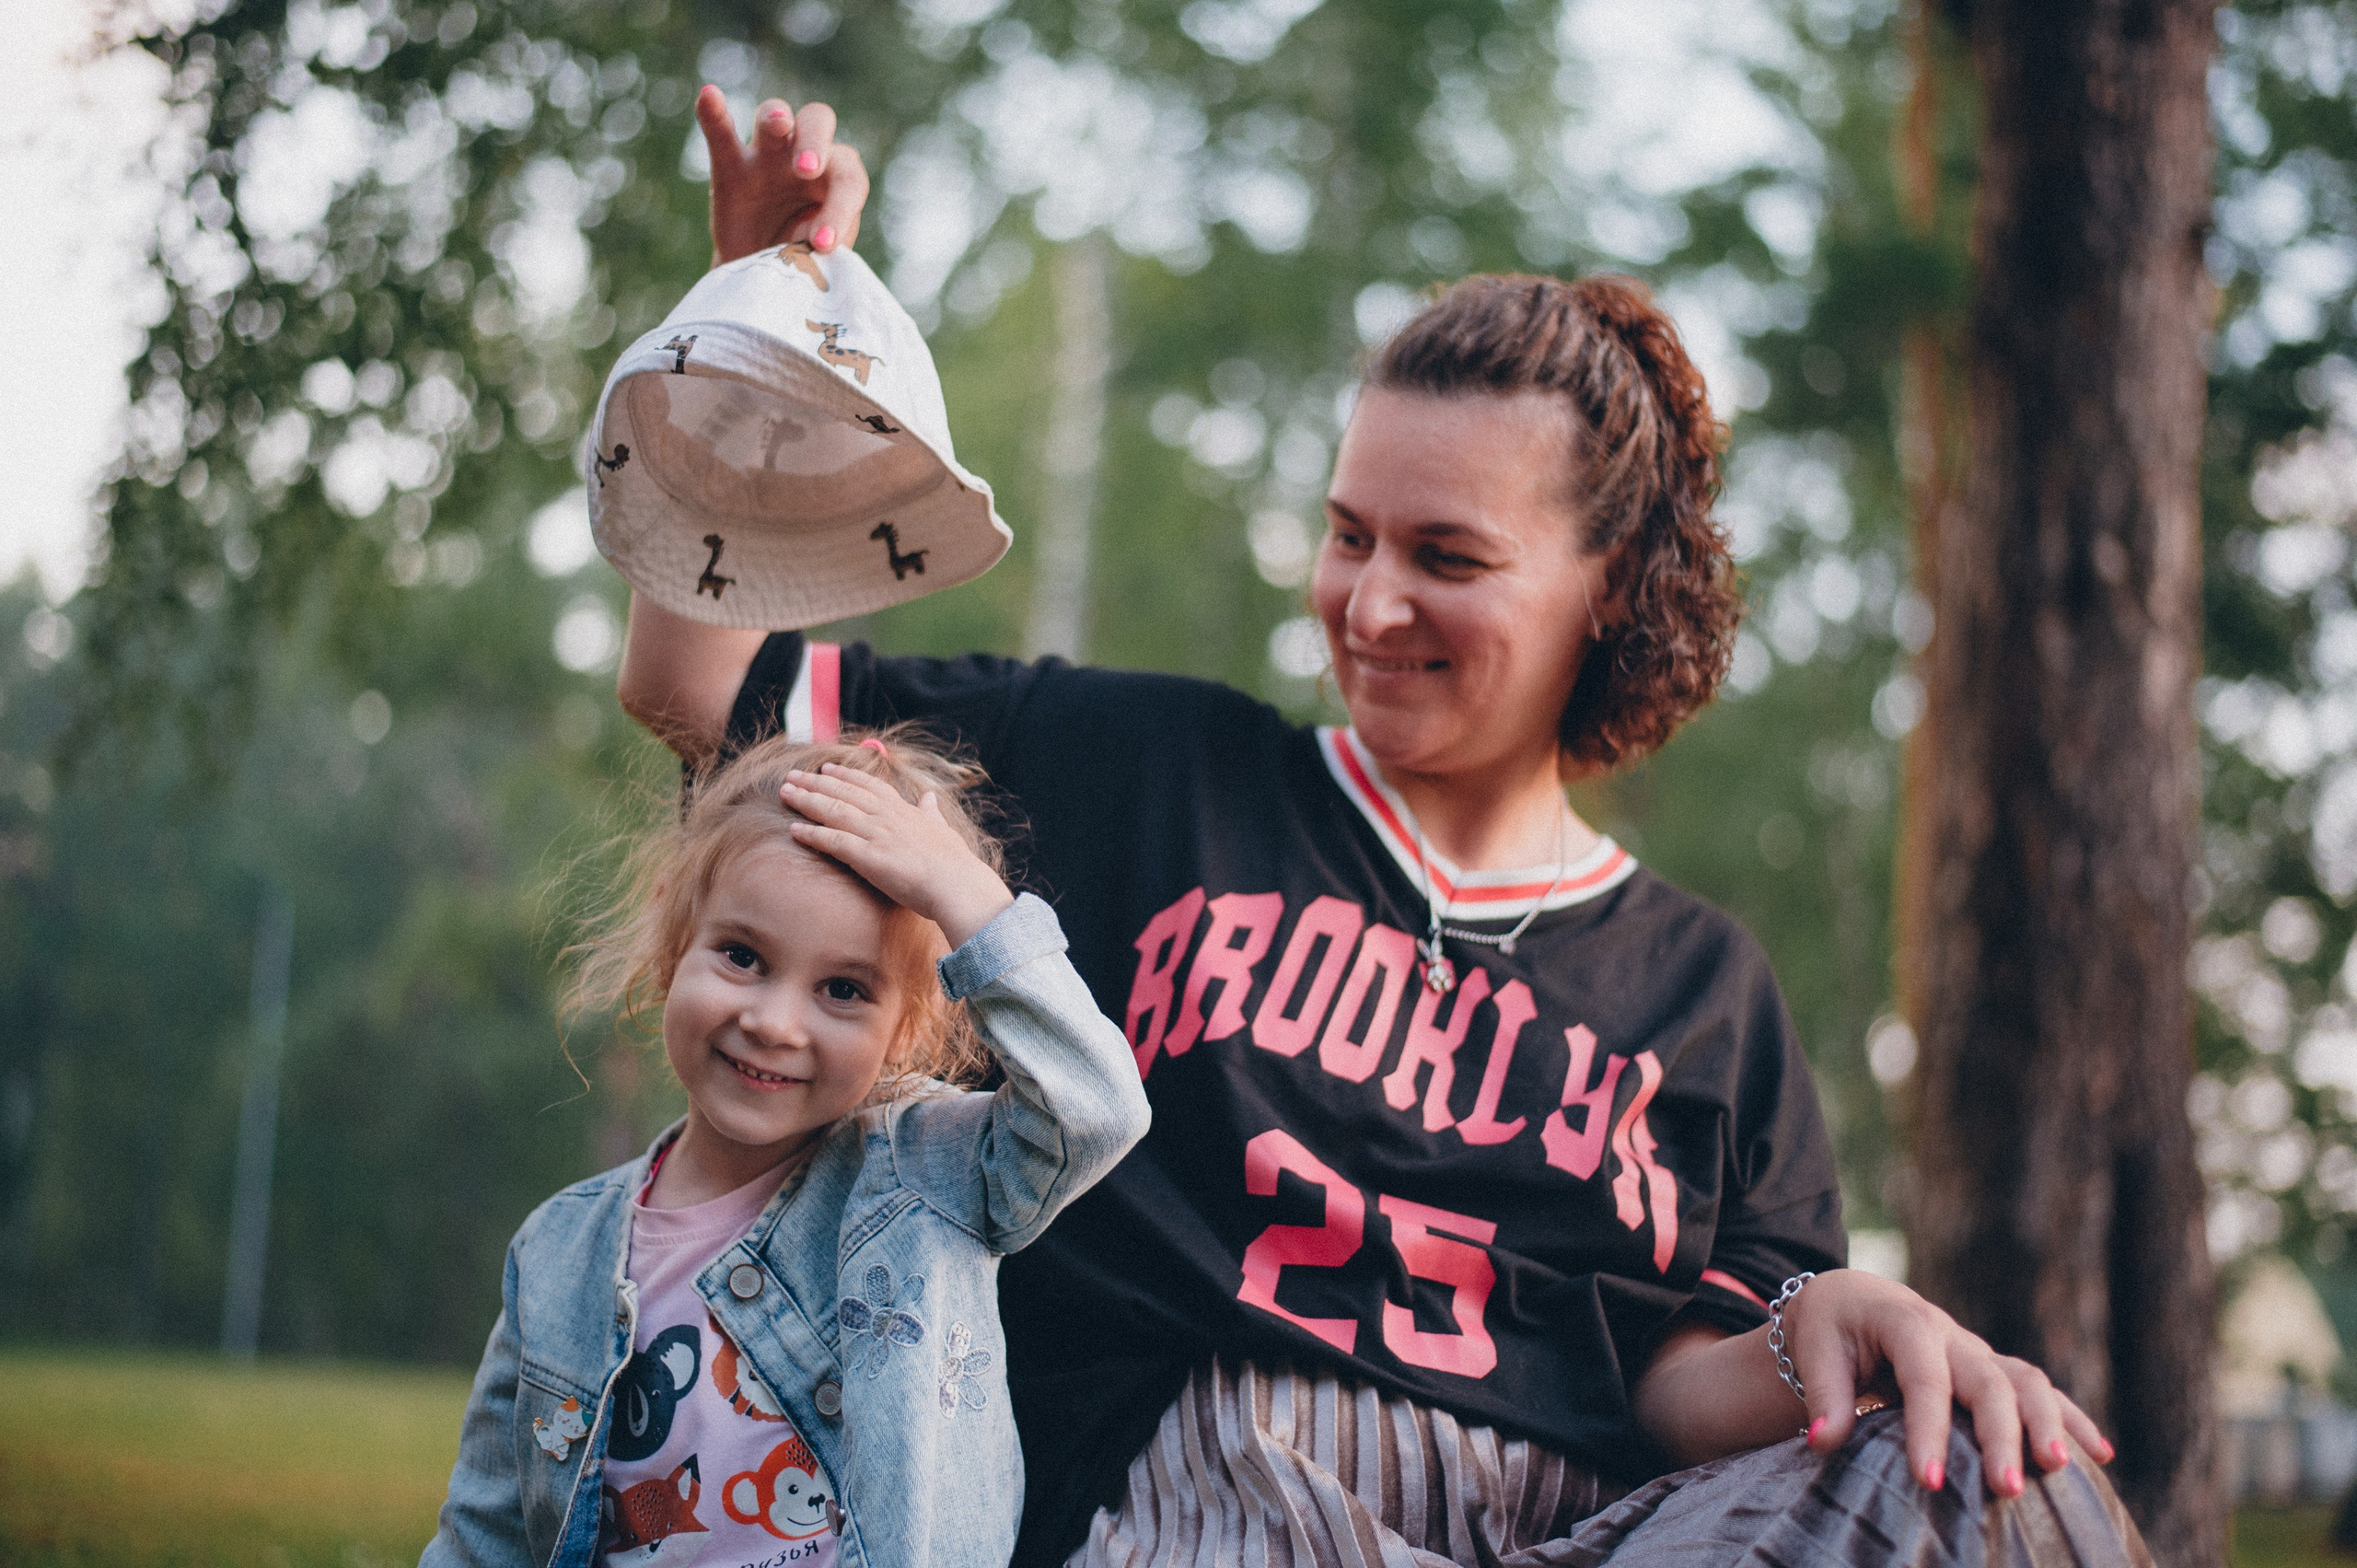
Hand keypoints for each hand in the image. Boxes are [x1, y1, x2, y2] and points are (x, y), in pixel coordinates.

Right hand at [696, 86, 870, 265]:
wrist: (762, 275)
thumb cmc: (802, 261)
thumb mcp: (820, 260)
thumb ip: (822, 244)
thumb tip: (816, 243)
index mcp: (839, 178)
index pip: (848, 180)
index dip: (840, 210)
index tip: (823, 245)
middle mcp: (806, 155)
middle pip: (817, 122)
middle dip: (814, 142)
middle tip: (807, 169)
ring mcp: (767, 155)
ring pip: (773, 116)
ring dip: (776, 117)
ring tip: (778, 124)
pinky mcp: (730, 164)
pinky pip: (721, 132)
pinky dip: (714, 113)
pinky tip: (708, 95)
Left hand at [781, 764, 1012, 946]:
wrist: (957, 885)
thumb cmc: (954, 863)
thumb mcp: (943, 830)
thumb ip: (931, 813)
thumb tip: (929, 797)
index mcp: (904, 810)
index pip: (869, 785)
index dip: (845, 775)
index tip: (826, 768)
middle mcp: (887, 816)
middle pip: (844, 792)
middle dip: (816, 782)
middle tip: (793, 775)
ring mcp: (876, 833)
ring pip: (834, 811)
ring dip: (807, 800)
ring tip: (785, 792)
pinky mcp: (868, 856)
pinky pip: (833, 841)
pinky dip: (812, 834)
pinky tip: (794, 830)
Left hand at [1782, 1269, 2113, 1495]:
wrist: (1853, 1301)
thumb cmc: (1832, 1328)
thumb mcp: (1814, 1349)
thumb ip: (1823, 1395)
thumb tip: (1823, 1441)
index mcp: (1906, 1322)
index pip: (1924, 1379)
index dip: (1929, 1430)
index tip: (1930, 1482)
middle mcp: (1952, 1336)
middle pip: (1989, 1381)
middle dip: (2001, 1435)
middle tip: (2005, 1489)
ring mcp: (1979, 1353)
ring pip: (2026, 1382)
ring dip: (2048, 1424)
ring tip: (2061, 1471)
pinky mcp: (1995, 1371)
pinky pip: (2041, 1392)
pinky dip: (2072, 1419)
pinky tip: (2101, 1455)